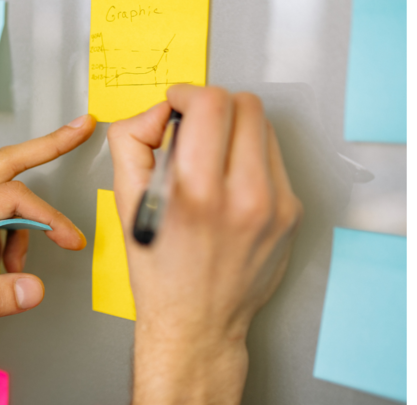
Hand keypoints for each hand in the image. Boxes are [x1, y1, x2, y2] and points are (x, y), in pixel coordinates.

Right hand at [108, 86, 301, 403]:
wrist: (196, 323)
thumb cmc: (159, 271)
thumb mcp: (125, 203)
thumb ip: (131, 142)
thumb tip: (157, 113)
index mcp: (196, 192)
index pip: (211, 103)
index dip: (187, 93)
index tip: (175, 104)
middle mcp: (243, 196)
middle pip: (245, 104)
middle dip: (212, 105)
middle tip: (192, 125)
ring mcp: (275, 205)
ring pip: (264, 126)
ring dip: (234, 127)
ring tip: (210, 155)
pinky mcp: (291, 212)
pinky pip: (273, 158)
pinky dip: (249, 156)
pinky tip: (228, 180)